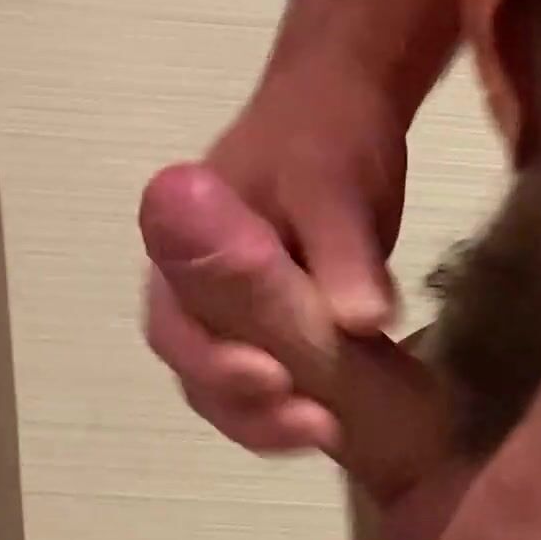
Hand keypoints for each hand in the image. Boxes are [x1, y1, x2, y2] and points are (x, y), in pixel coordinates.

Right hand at [142, 51, 408, 455]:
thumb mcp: (333, 185)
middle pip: (200, 375)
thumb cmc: (324, 137)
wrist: (343, 107)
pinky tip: (347, 421)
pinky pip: (279, 383)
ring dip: (275, 423)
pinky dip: (302, 407)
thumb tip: (362, 322)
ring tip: (333, 432)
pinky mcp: (277, 330)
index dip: (214, 365)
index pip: (177, 329)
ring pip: (235, 391)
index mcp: (179, 253)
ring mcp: (232, 316)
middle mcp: (192, 295)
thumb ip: (340, 252)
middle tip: (316, 425)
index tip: (272, 377)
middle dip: (249, 412)